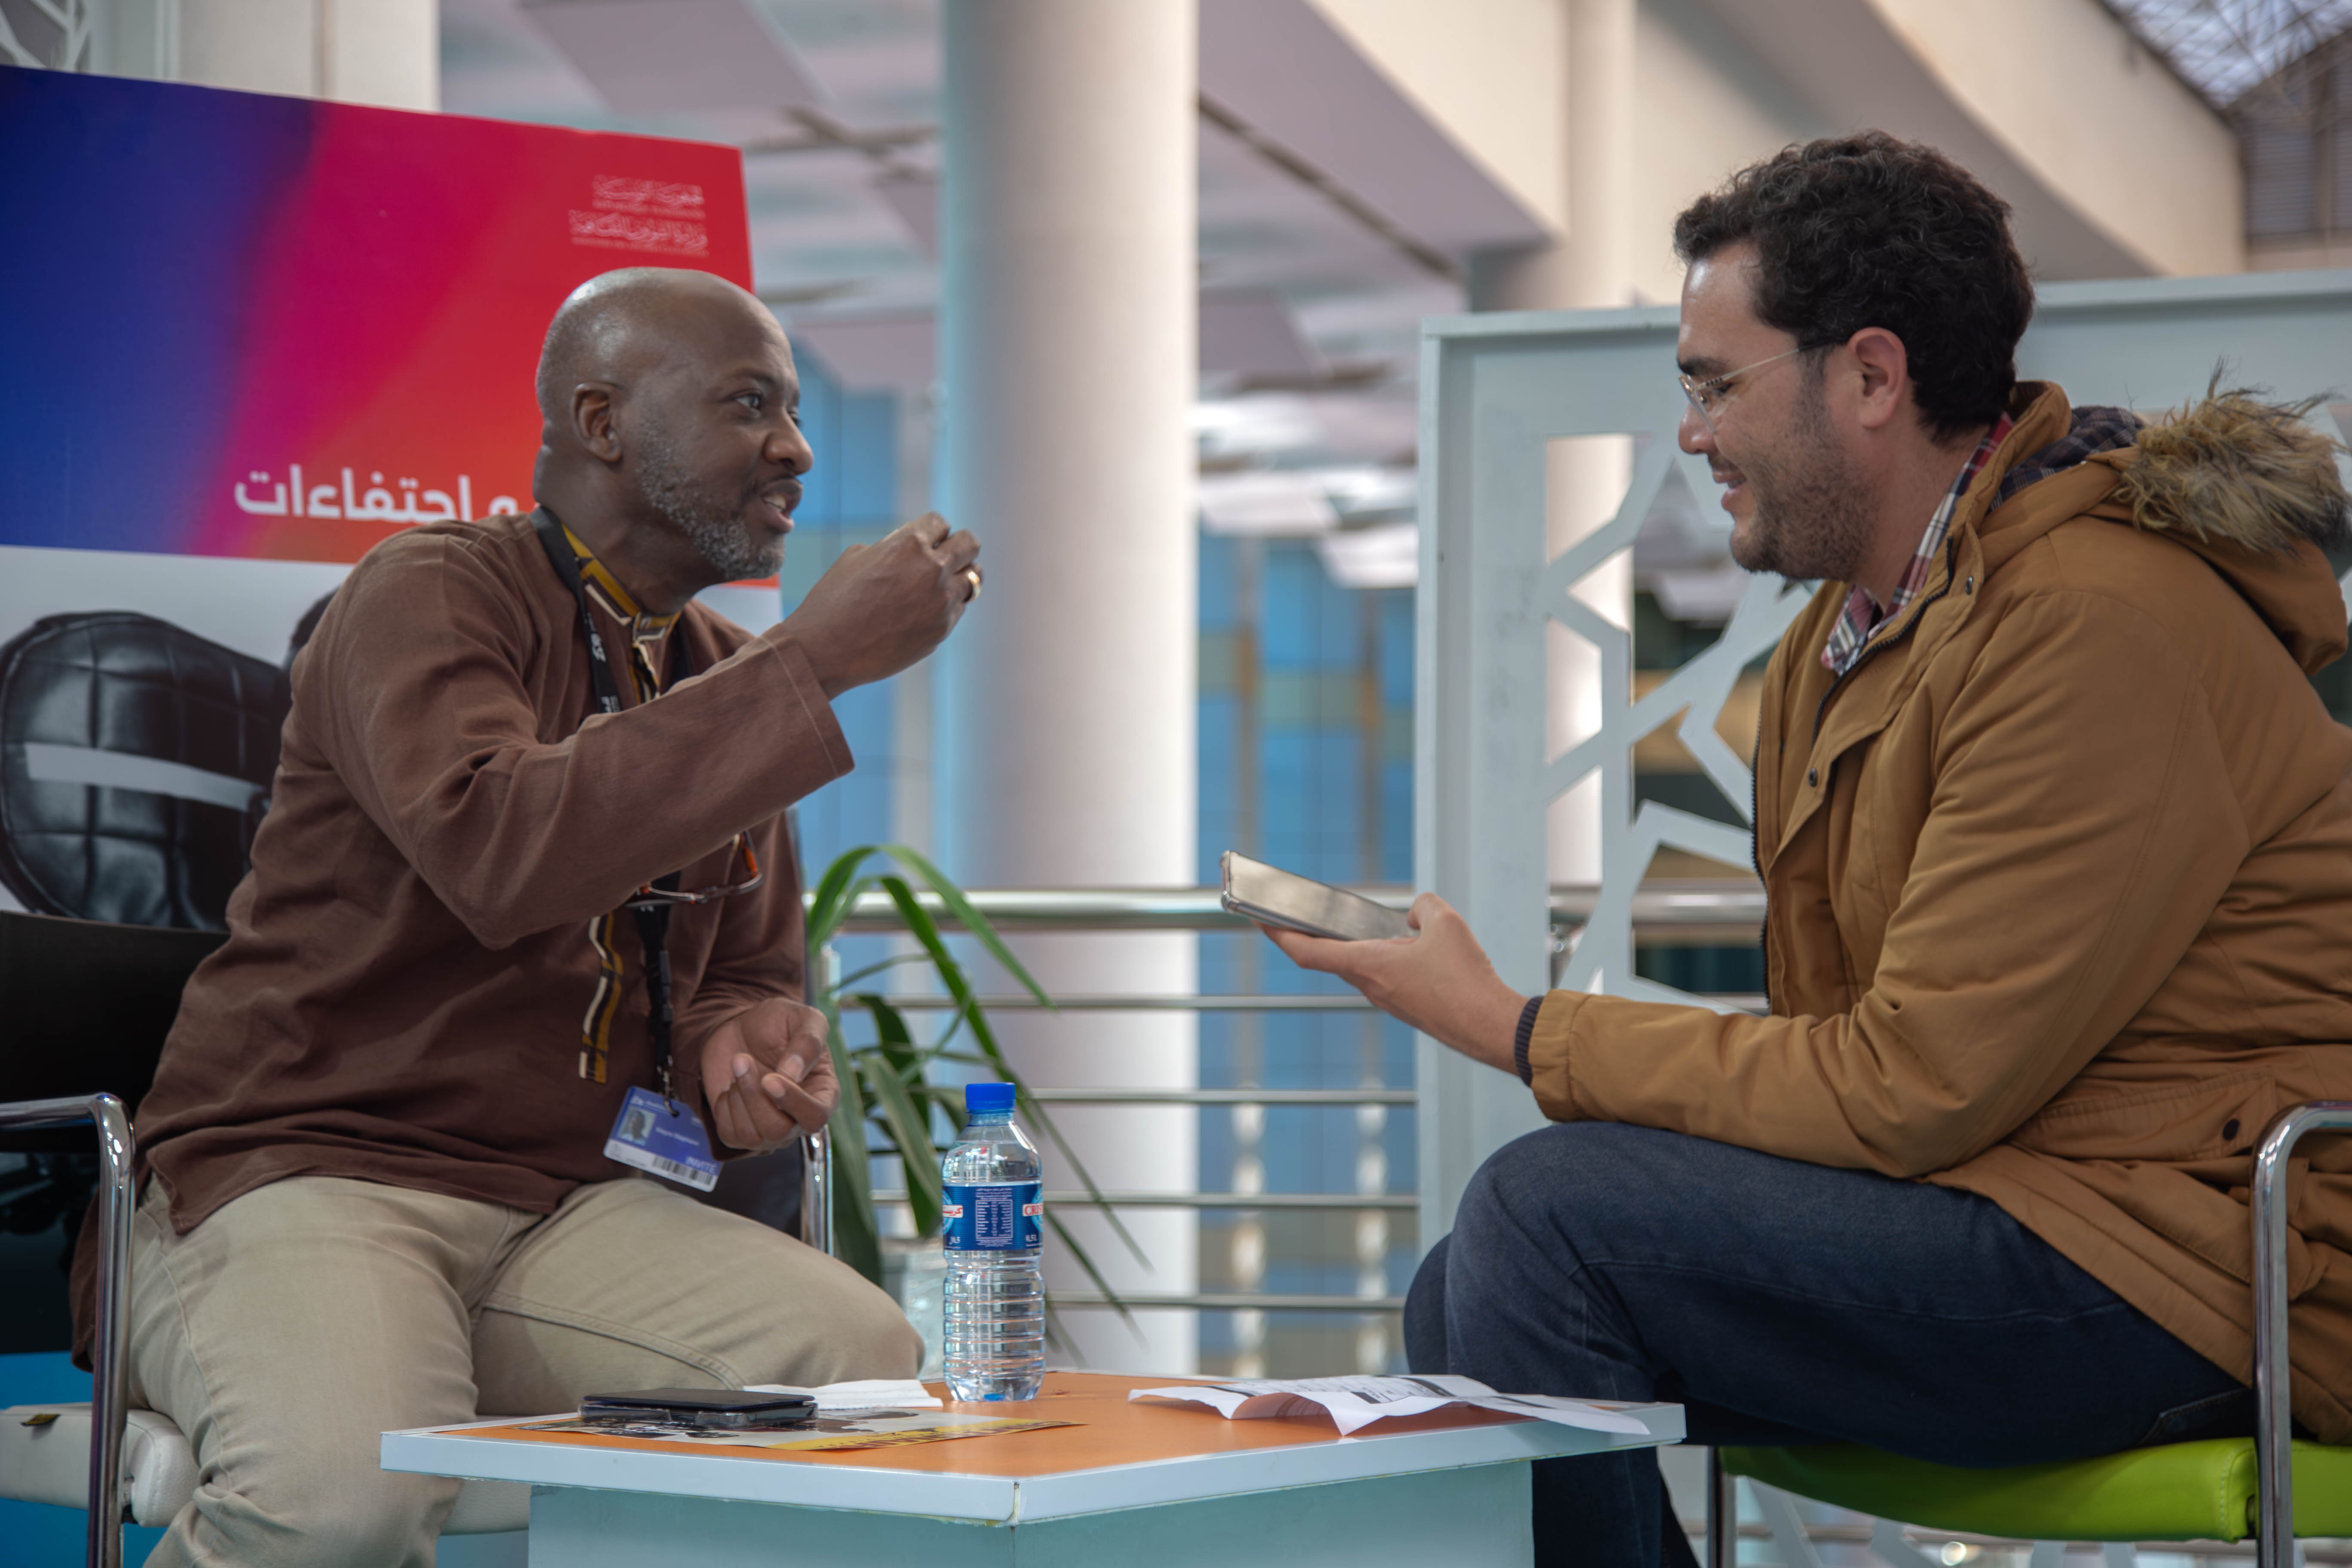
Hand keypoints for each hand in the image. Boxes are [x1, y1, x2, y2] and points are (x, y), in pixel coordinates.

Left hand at [695, 998, 837, 1152]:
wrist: (740, 1028)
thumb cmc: (777, 1024)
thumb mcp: (801, 1017)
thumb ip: (807, 1042)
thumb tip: (793, 1073)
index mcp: (822, 1093)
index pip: (816, 1117)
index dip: (793, 1102)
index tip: (769, 1078)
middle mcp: (798, 1118)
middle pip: (779, 1130)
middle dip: (755, 1095)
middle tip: (742, 1059)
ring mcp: (770, 1129)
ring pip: (753, 1135)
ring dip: (739, 1095)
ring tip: (740, 1065)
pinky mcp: (741, 1132)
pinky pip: (730, 1135)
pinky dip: (724, 1107)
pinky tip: (732, 1087)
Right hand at [782, 512, 980, 697]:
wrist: (826, 650)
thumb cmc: (833, 601)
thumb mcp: (856, 558)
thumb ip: (891, 547)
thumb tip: (912, 549)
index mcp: (908, 543)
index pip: (940, 522)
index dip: (931, 531)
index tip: (925, 540)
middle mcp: (932, 569)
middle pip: (969, 544)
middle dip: (959, 547)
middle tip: (947, 556)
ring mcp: (941, 601)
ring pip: (973, 578)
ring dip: (959, 577)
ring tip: (942, 583)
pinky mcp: (942, 629)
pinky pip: (959, 608)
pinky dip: (949, 605)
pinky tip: (927, 610)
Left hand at [1261, 893, 1526, 1074]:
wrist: (1489, 1026)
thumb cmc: (1465, 979)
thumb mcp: (1445, 923)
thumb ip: (1423, 907)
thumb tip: (1414, 914)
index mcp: (1369, 964)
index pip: (1307, 951)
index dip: (1278, 934)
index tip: (1258, 919)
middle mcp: (1371, 986)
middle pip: (1331, 957)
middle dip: (1315, 935)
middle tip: (1301, 913)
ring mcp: (1388, 1000)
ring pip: (1362, 966)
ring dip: (1357, 946)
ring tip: (1364, 923)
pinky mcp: (1406, 1007)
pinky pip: (1385, 977)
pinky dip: (1384, 959)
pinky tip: (1408, 947)